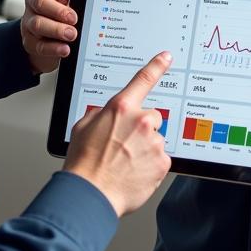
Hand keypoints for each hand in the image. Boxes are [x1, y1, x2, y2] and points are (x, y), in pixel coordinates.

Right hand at [20, 0, 77, 74]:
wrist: (49, 40)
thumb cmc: (65, 16)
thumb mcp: (73, 5)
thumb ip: (79, 1)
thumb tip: (92, 5)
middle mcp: (36, 3)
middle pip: (41, 1)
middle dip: (58, 11)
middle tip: (74, 19)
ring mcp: (30, 21)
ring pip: (38, 23)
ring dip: (56, 30)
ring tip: (72, 35)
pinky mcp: (30, 41)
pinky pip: (39, 45)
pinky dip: (53, 48)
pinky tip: (65, 49)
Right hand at [64, 52, 172, 216]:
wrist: (90, 193)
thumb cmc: (84, 162)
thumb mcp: (84, 126)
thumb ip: (102, 114)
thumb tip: (108, 115)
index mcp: (121, 108)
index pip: (143, 79)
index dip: (157, 65)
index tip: (167, 57)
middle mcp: (141, 121)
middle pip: (152, 117)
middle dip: (142, 128)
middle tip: (125, 144)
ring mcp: (154, 142)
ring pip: (155, 141)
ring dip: (145, 149)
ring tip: (126, 162)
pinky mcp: (162, 163)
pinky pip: (160, 160)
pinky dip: (150, 166)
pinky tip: (134, 172)